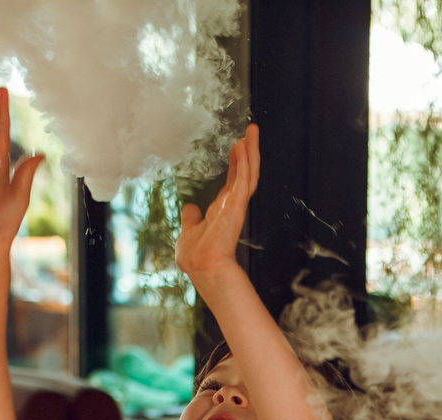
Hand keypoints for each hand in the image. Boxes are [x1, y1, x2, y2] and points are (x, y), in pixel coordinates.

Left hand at [178, 123, 258, 289]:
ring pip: (248, 173)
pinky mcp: (236, 206)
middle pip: (245, 173)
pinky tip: (243, 146)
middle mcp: (233, 205)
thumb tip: (190, 207)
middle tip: (252, 131)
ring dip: (251, 151)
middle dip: (249, 151)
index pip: (233, 181)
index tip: (237, 145)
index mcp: (223, 210)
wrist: (201, 266)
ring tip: (252, 131)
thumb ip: (191, 218)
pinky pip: (242, 180)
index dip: (236, 163)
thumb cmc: (196, 256)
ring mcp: (236, 205)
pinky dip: (244, 162)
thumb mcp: (189, 231)